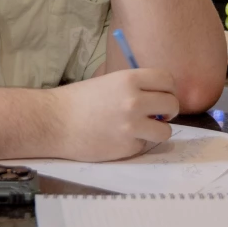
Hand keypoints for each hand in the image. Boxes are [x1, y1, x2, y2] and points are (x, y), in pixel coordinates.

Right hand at [46, 68, 178, 161]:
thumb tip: (158, 93)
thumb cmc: (78, 100)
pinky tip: (118, 138)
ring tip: (141, 129)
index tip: (160, 95)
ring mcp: (132, 126)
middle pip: (172, 104)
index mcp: (128, 79)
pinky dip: (136, 143)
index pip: (167, 80)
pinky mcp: (128, 147)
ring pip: (166, 131)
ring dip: (157, 130)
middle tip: (156, 114)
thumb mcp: (107, 82)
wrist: (55, 122)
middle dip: (167, 110)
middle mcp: (134, 101)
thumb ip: (133, 86)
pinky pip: (145, 145)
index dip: (167, 88)